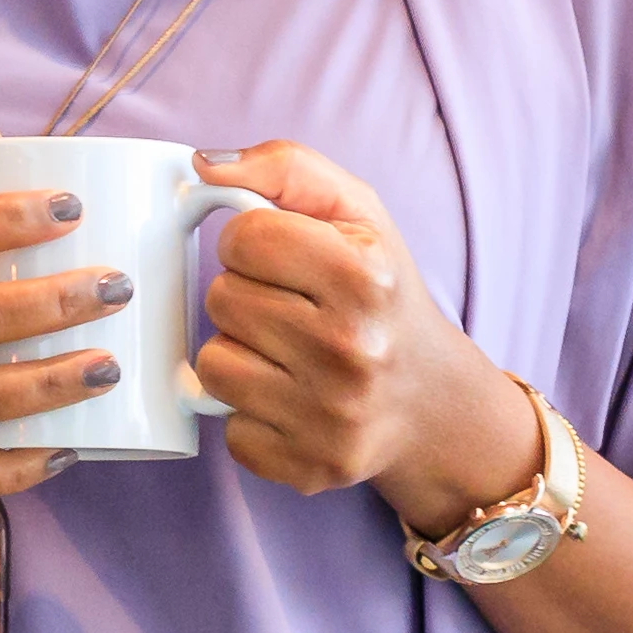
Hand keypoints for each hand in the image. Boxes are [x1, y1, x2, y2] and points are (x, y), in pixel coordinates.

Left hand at [192, 138, 535, 531]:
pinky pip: (227, 429)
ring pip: (213, 366)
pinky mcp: (310, 468)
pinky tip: (290, 401)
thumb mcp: (356, 211)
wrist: (431, 400)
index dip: (251, 241)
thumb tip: (202, 164)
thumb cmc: (380, 293)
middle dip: (245, 296)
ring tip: (285, 353)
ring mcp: (331, 417)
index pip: (244, 237)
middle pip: (222, 299)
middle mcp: (353, 350)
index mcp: (366, 277)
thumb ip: (284, 167)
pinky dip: (248, 414)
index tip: (281, 259)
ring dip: (239, 354)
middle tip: (289, 309)